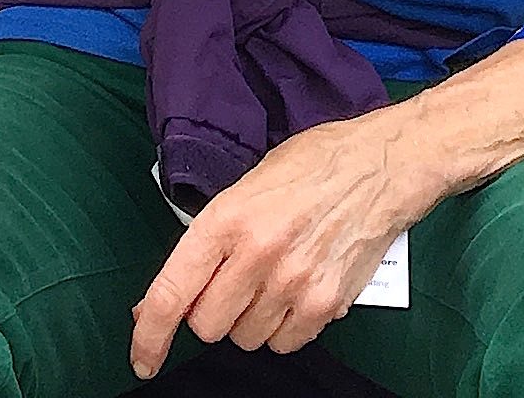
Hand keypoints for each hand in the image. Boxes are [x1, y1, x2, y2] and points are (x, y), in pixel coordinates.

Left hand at [129, 105, 440, 374]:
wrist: (381, 166)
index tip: (142, 357)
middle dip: (210, 312)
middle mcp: (257, 255)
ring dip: (249, 319)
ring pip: (245, 338)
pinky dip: (283, 328)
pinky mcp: (325, 303)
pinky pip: (284, 343)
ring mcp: (293, 283)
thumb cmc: (312, 166)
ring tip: (272, 278)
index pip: (172, 292)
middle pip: (207, 326)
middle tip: (231, 283)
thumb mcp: (246, 186)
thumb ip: (208, 241)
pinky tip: (295, 291)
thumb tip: (168, 295)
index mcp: (227, 218)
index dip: (149, 334)